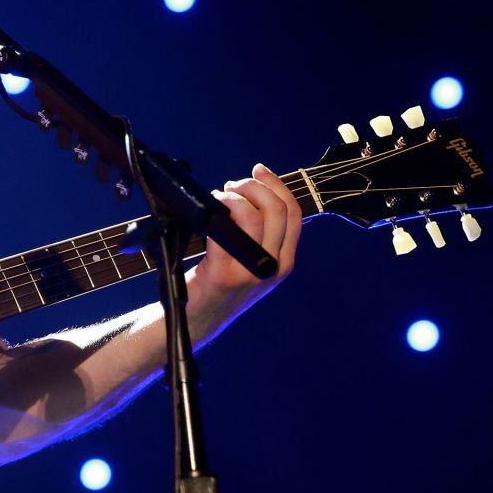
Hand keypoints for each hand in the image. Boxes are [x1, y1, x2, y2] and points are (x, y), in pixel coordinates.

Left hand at [185, 163, 300, 339]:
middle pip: (278, 210)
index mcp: (283, 262)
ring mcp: (251, 271)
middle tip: (233, 185)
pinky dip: (219, 210)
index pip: (294, 214)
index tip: (259, 171)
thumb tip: (252, 194)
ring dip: (235, 196)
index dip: (277, 186)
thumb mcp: (251, 264)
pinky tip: (210, 209)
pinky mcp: (225, 273)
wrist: (198, 321)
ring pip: (256, 216)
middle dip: (254, 186)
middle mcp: (273, 267)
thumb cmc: (219, 286)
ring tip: (220, 196)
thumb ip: (259, 236)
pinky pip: (228, 230)